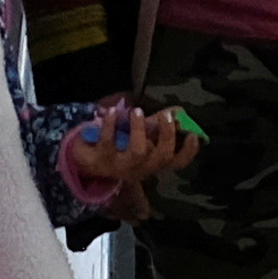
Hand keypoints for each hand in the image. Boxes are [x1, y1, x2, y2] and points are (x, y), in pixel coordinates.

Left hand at [60, 100, 202, 220]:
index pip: (176, 163)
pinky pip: (108, 142)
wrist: (84, 158)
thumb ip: (157, 124)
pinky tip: (111, 112)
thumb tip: (180, 110)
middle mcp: (139, 168)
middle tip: (165, 115)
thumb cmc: (117, 145)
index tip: (193, 134)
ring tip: (136, 111)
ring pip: (138, 151)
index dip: (188, 151)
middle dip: (166, 135)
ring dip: (139, 129)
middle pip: (161, 157)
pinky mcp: (100, 159)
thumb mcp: (138, 135)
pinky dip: (110, 124)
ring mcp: (120, 166)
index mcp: (151, 162)